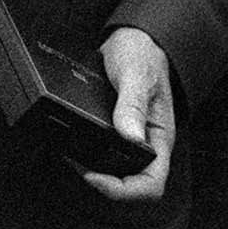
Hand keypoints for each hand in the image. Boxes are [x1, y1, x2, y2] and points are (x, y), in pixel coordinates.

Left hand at [80, 26, 173, 201]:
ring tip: (68, 158)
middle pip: (130, 183)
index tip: (94, 177)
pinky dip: (86, 153)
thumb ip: (132, 104)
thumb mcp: (136, 75)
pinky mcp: (114, 128)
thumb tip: (129, 136)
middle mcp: (145, 141)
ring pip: (116, 171)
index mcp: (159, 137)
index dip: (123, 190)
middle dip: (102, 183)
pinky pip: (104, 151)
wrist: (134, 38)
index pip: (151, 184)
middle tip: (73, 166)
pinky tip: (69, 144)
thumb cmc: (142, 54)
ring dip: (92, 171)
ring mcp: (130, 137)